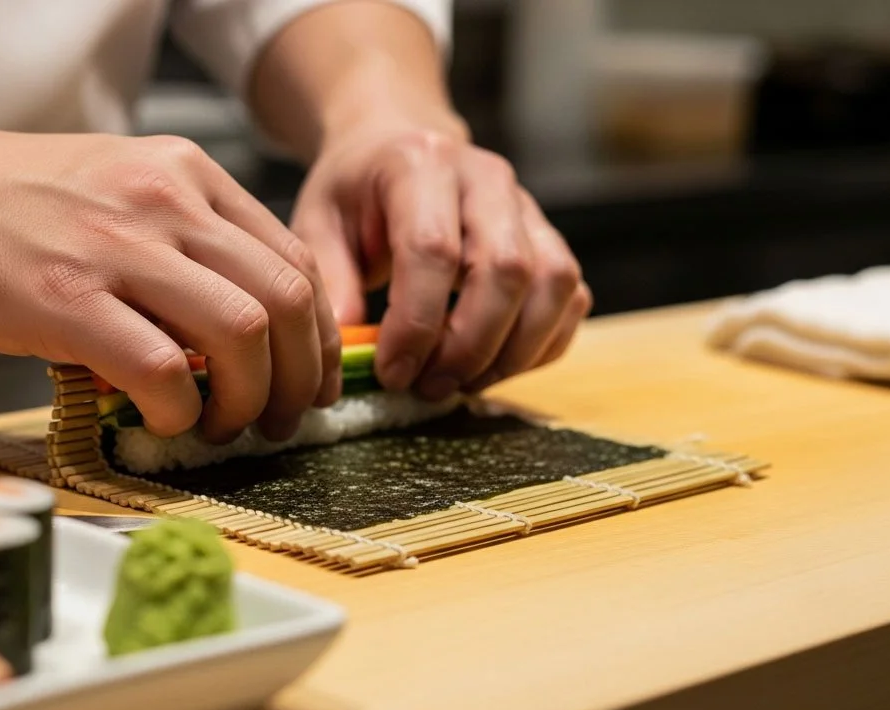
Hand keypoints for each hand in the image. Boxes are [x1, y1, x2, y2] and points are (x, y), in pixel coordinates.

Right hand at [0, 127, 341, 441]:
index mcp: (185, 175)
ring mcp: (117, 247)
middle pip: (286, 300)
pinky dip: (180, 412)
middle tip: (277, 420)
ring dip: (248, 401)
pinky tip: (164, 422)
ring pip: (243, 334)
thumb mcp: (113, 192)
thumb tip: (231, 331)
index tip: (307, 379)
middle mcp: (165, 201)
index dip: (317, 336)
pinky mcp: (66, 300)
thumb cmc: (1, 203)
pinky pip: (163, 371)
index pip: (293, 260)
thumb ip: (179, 243)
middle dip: (298, 378)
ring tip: (220, 428)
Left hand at [291, 125, 591, 399]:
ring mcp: (527, 205)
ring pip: (553, 284)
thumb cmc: (355, 190)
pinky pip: (571, 296)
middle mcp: (486, 178)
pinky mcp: (549, 236)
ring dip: (514, 351)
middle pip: (506, 269)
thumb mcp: (318, 223)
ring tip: (463, 382)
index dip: (416, 323)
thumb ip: (332, 282)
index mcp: (420, 165)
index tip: (392, 372)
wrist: (397, 143)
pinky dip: (542, 344)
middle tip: (429, 386)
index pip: (433, 249)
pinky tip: (496, 366)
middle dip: (470, 345)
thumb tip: (348, 349)